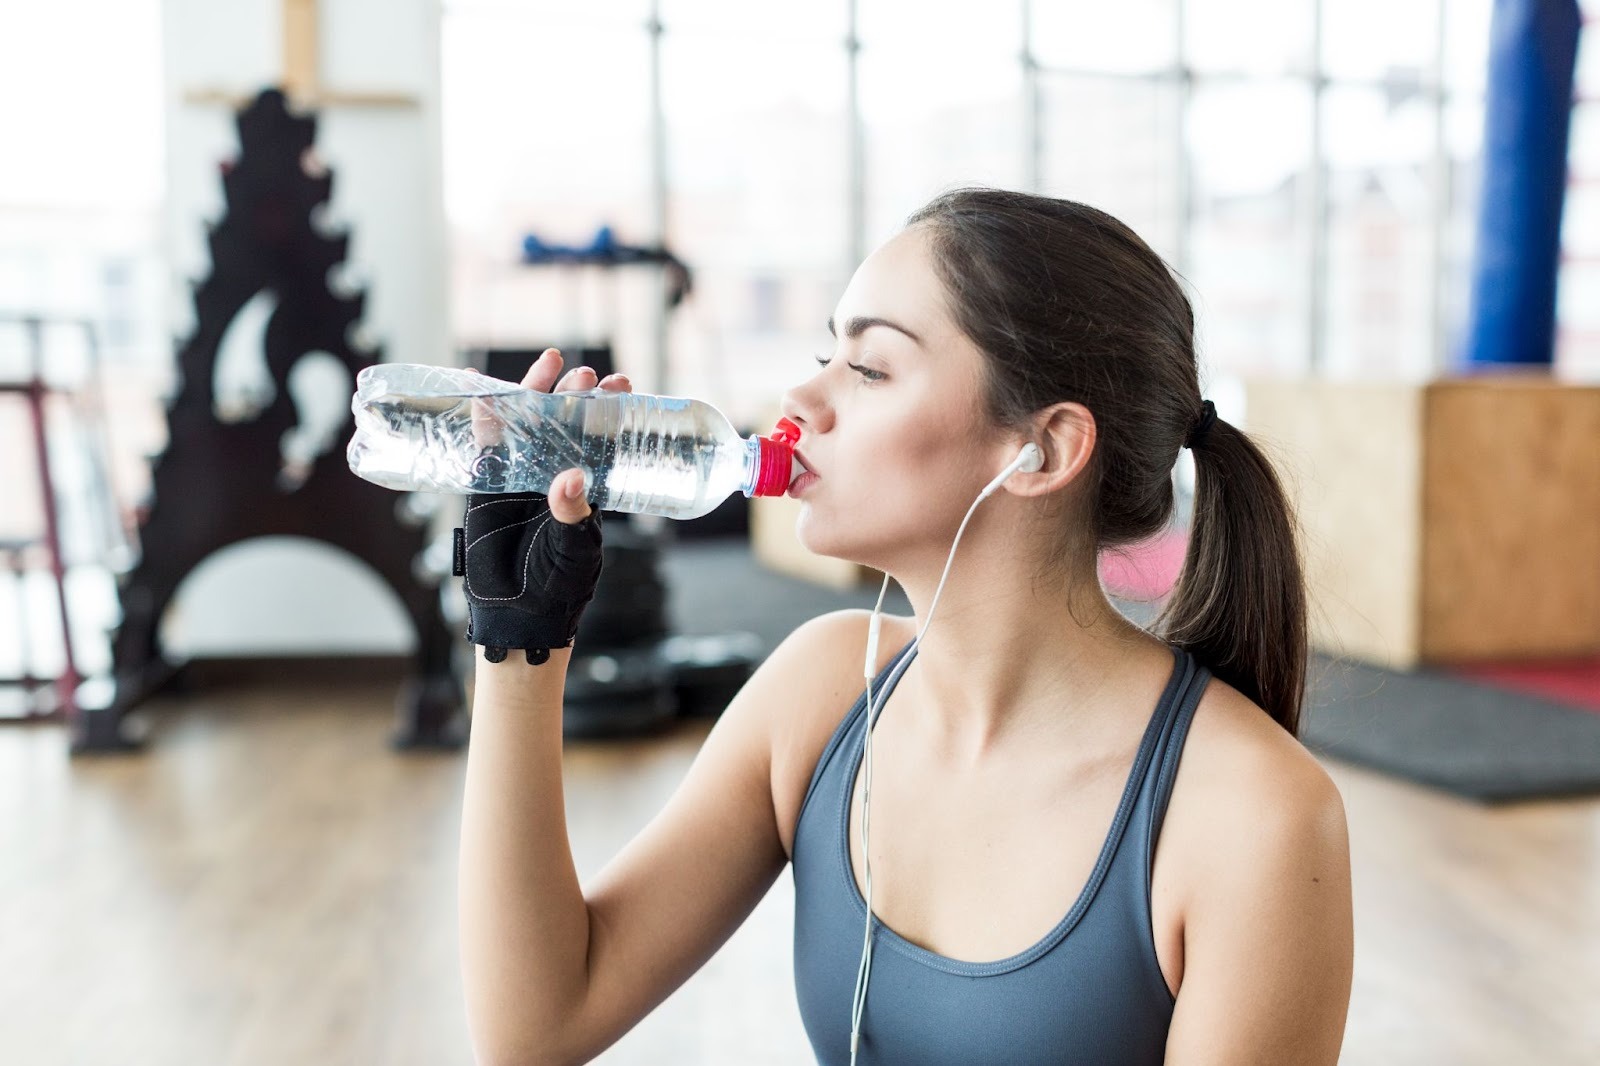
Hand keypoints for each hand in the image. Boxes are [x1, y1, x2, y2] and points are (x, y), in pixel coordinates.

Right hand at [456, 350, 632, 663]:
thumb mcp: (574, 548)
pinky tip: (482, 382)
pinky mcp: (487, 484)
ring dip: (535, 392)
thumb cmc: (558, 585)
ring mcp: (520, 478)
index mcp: (587, 489)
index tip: (623, 386)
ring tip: (551, 361)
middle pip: (565, 424)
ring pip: (527, 424)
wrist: (518, 615)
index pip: (602, 440)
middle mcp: (555, 476)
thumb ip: (572, 514)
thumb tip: (570, 476)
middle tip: (587, 375)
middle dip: (575, 396)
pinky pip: (485, 443)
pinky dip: (484, 413)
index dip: (610, 412)